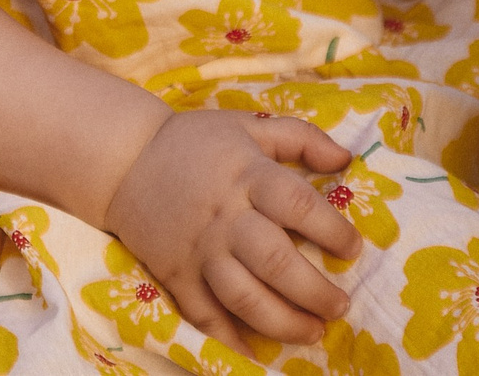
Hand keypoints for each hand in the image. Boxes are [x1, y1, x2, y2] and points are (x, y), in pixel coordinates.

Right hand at [101, 109, 363, 350]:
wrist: (125, 160)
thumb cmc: (195, 142)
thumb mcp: (248, 125)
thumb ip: (301, 138)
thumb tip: (346, 158)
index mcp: (248, 175)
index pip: (298, 205)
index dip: (332, 231)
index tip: (353, 250)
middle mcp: (225, 216)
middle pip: (275, 260)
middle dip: (314, 290)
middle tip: (341, 305)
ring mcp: (199, 250)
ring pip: (243, 295)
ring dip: (283, 321)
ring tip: (312, 332)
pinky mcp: (175, 274)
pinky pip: (204, 314)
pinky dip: (229, 340)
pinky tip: (257, 354)